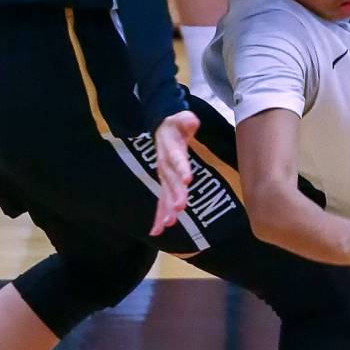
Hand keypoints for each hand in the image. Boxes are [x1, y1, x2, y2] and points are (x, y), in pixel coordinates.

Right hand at [150, 110, 200, 235]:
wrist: (162, 128)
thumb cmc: (175, 125)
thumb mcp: (182, 118)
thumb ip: (187, 120)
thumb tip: (192, 121)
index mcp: (171, 149)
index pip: (177, 159)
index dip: (182, 168)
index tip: (187, 179)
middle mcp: (165, 165)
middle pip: (170, 181)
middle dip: (175, 195)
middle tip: (179, 208)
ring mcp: (163, 175)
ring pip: (165, 194)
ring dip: (166, 209)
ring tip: (168, 224)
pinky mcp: (164, 183)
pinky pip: (161, 200)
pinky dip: (158, 215)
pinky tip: (157, 231)